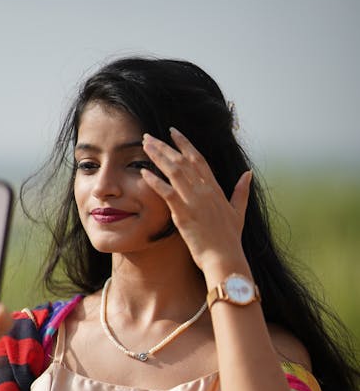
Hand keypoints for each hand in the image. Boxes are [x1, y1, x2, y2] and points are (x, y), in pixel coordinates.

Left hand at [141, 128, 251, 272]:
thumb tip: (248, 174)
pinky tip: (143, 173)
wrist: (225, 259)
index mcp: (216, 189)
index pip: (198, 159)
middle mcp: (205, 191)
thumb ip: (241, 191)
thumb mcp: (239, 212)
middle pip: (183, 160)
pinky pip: (167, 193)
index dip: (185, 143)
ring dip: (158, 156)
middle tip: (148, 136)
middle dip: (165, 146)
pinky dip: (155, 181)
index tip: (173, 132)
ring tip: (144, 145)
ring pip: (174, 171)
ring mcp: (195, 201)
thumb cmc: (230, 240)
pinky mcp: (184, 214)